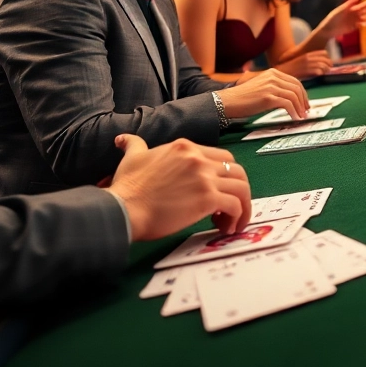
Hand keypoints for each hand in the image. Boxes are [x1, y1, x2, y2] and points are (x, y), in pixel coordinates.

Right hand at [106, 135, 252, 240]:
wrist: (122, 209)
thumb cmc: (126, 189)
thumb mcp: (132, 158)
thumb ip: (133, 146)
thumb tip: (122, 139)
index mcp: (185, 147)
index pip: (221, 157)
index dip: (224, 176)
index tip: (219, 191)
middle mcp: (198, 158)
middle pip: (237, 170)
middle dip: (239, 189)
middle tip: (231, 206)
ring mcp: (204, 177)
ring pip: (241, 187)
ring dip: (242, 206)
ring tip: (232, 222)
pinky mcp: (207, 198)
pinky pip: (235, 205)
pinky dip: (236, 217)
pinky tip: (226, 227)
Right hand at [217, 68, 307, 119]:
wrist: (228, 101)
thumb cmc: (243, 97)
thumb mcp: (262, 87)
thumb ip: (275, 88)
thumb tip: (290, 98)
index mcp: (273, 73)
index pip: (295, 81)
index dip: (303, 93)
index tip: (305, 104)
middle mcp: (273, 77)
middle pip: (297, 88)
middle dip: (304, 101)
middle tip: (306, 111)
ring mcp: (271, 86)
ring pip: (294, 96)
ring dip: (300, 108)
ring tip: (301, 117)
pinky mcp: (268, 97)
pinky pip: (288, 104)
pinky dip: (293, 112)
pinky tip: (294, 118)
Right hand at [276, 50, 332, 79]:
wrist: (280, 73)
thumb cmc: (290, 70)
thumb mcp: (300, 63)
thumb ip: (309, 63)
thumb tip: (321, 66)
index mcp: (307, 54)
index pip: (324, 53)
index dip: (328, 58)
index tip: (328, 64)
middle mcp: (308, 58)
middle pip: (325, 59)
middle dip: (329, 65)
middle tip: (328, 70)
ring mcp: (306, 64)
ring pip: (323, 65)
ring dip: (326, 70)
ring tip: (324, 73)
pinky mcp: (305, 71)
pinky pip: (318, 71)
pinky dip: (320, 73)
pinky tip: (318, 75)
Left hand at [318, 0, 365, 38]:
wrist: (329, 29)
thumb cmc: (334, 17)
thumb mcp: (341, 9)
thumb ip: (350, 3)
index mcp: (350, 9)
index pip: (360, 6)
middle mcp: (353, 15)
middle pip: (362, 12)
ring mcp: (353, 22)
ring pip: (362, 19)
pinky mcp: (352, 28)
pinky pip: (359, 26)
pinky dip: (362, 25)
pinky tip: (364, 24)